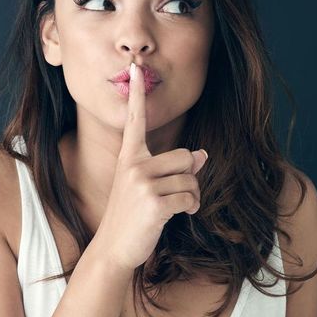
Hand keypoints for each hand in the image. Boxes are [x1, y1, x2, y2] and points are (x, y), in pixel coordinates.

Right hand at [93, 62, 208, 271]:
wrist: (113, 248)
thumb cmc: (132, 215)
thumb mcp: (148, 187)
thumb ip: (173, 168)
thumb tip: (202, 154)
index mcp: (129, 157)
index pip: (135, 120)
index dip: (136, 94)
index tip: (136, 68)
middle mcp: (133, 165)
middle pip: (185, 156)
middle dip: (188, 178)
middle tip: (172, 196)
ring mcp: (141, 183)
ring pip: (191, 178)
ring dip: (191, 196)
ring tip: (172, 208)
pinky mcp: (153, 202)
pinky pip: (189, 198)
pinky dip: (191, 208)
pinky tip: (176, 216)